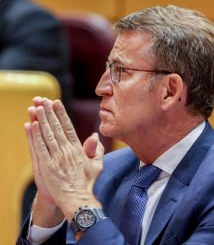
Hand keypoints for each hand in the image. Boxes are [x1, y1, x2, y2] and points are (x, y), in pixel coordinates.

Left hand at [28, 97, 103, 220]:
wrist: (77, 199)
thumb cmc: (87, 182)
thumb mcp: (97, 164)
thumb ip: (96, 149)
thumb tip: (94, 135)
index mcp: (78, 149)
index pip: (68, 127)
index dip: (61, 114)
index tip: (56, 102)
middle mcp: (66, 150)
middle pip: (57, 127)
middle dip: (49, 112)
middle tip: (43, 99)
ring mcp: (56, 158)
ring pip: (47, 134)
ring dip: (41, 120)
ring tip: (36, 107)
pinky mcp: (46, 166)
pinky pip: (39, 148)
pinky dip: (34, 136)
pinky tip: (31, 125)